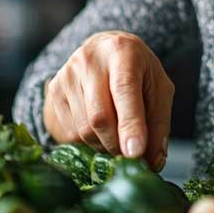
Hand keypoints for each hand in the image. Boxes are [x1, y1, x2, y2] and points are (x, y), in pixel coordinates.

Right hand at [43, 31, 174, 169]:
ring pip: (83, 130)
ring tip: (117, 135)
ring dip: (103, 146)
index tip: (135, 153)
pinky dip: (88, 142)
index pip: (124, 90)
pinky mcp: (54, 90)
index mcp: (123, 52)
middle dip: (117, 144)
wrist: (105, 50)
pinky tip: (99, 129)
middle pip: (99, 116)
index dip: (130, 125)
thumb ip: (159, 123)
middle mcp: (90, 60)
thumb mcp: (159, 88)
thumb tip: (154, 161)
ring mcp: (68, 75)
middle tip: (131, 154)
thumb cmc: (137, 71)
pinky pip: (70, 133)